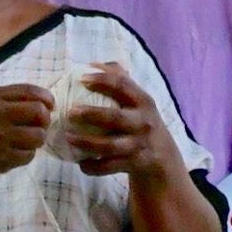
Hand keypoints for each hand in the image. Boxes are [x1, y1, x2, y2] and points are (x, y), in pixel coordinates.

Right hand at [0, 80, 53, 184]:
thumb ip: (9, 99)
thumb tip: (43, 103)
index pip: (30, 91)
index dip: (46, 98)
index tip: (49, 106)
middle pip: (39, 112)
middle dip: (44, 121)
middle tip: (37, 127)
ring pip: (38, 136)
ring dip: (35, 141)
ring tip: (24, 142)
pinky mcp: (1, 157)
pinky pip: (29, 155)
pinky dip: (24, 156)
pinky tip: (13, 154)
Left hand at [47, 63, 169, 178]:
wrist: (163, 157)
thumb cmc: (140, 122)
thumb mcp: (138, 101)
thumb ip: (121, 81)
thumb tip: (94, 64)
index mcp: (142, 101)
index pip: (122, 85)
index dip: (102, 80)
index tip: (81, 78)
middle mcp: (143, 122)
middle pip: (115, 118)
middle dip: (92, 114)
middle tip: (70, 111)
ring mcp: (139, 144)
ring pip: (110, 146)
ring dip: (87, 143)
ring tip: (68, 138)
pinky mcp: (135, 164)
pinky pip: (110, 166)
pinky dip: (93, 167)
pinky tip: (81, 164)